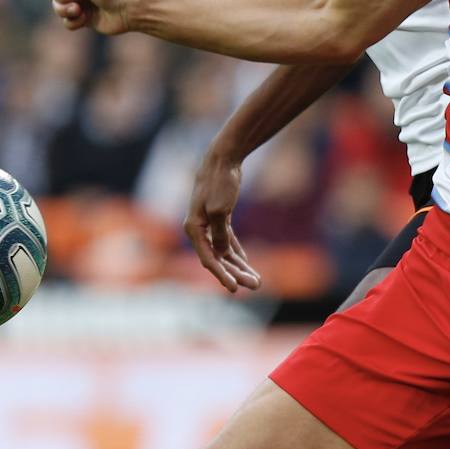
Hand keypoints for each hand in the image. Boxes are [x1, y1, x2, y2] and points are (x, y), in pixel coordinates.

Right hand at [184, 149, 261, 293]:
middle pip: (218, 258)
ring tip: (256, 279)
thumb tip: (221, 254)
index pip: (208, 259)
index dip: (221, 275)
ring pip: (223, 250)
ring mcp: (208, 223)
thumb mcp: (220, 211)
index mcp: (193, 229)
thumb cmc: (219, 183)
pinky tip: (245, 262)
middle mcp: (198, 229)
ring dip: (239, 265)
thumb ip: (219, 235)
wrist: (223, 159)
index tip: (234, 289)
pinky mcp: (219, 217)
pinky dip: (235, 251)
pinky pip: (226, 240)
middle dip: (236, 273)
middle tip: (255, 285)